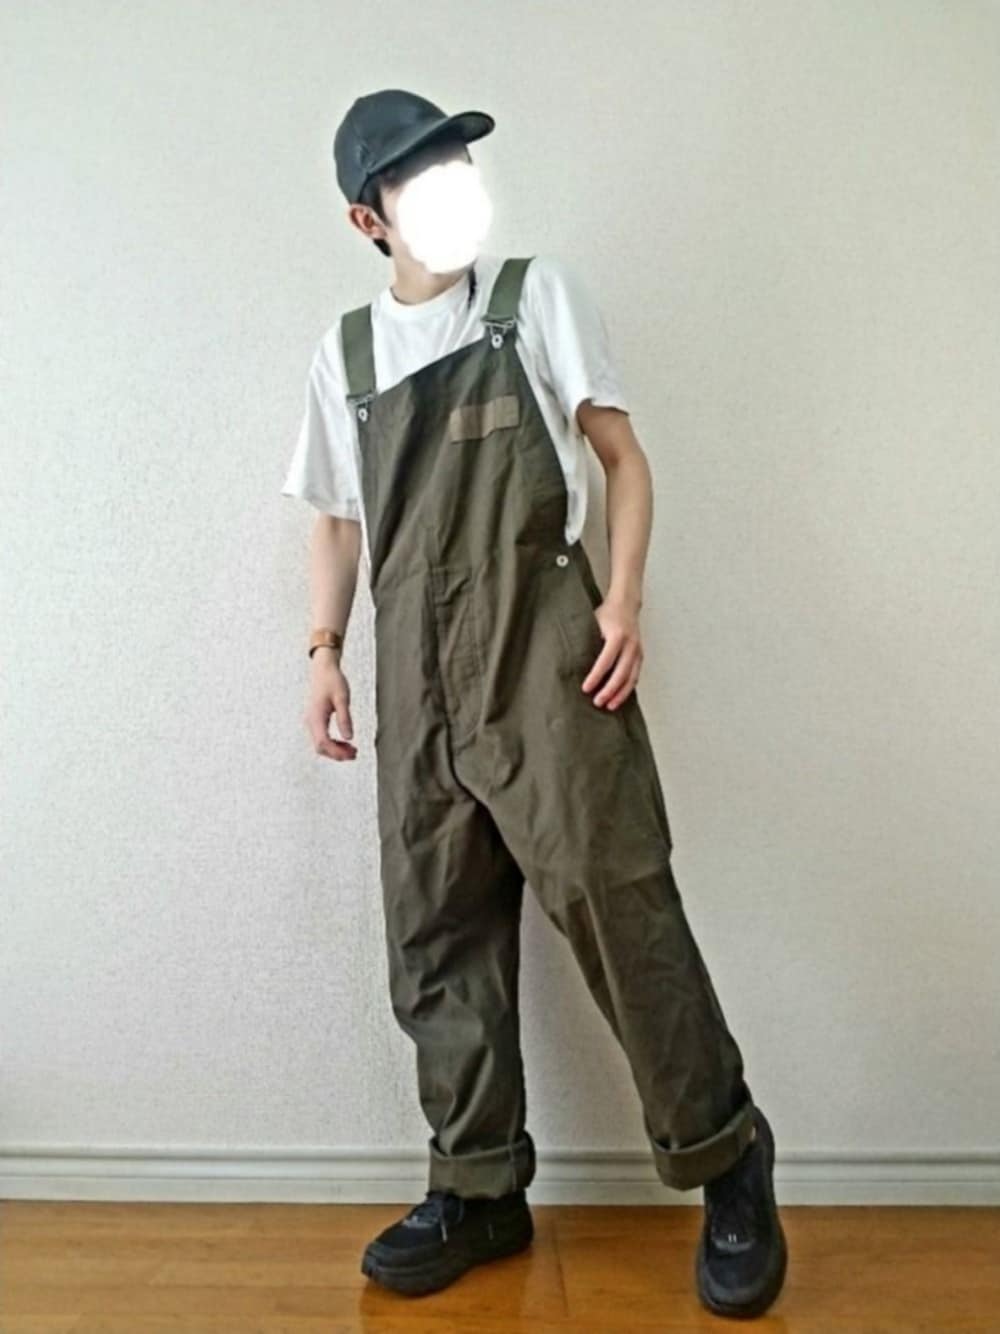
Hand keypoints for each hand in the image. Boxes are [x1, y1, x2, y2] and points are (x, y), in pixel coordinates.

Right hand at [304, 653, 357, 759]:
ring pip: (320, 744)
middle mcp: (311, 721)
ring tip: (352, 751)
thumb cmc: (333, 681)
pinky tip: (345, 743)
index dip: (336, 752)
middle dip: (337, 754)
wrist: (323, 669)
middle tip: (355, 754)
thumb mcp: (342, 698)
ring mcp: (312, 722)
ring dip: (336, 750)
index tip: (351, 754)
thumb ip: (345, 718)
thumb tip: (349, 738)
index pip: (323, 742)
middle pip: (320, 747)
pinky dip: (333, 744)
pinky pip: (322, 738)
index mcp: (316, 716)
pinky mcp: (315, 721)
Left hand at [582, 594, 642, 710]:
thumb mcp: (593, 622)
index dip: (596, 676)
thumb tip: (572, 661)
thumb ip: (587, 640)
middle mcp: (630, 644)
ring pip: (631, 678)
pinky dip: (628, 688)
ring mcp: (638, 651)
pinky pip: (635, 675)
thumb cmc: (606, 614)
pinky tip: (619, 698)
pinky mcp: (640, 655)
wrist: (626, 604)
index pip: (605, 661)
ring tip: (610, 706)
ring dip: (621, 694)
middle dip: (609, 690)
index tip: (586, 688)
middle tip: (598, 702)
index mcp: (617, 636)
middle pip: (621, 673)